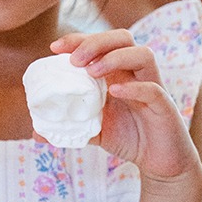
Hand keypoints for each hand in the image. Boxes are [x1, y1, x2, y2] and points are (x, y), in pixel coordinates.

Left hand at [50, 29, 199, 181]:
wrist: (159, 163)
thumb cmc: (130, 139)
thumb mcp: (95, 132)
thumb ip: (71, 127)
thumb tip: (37, 132)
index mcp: (119, 72)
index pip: (101, 43)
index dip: (79, 39)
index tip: (55, 48)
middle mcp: (136, 73)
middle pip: (123, 38)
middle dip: (96, 42)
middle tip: (74, 59)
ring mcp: (153, 86)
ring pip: (143, 54)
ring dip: (115, 57)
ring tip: (92, 71)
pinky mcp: (164, 106)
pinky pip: (153, 89)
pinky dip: (134, 87)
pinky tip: (115, 92)